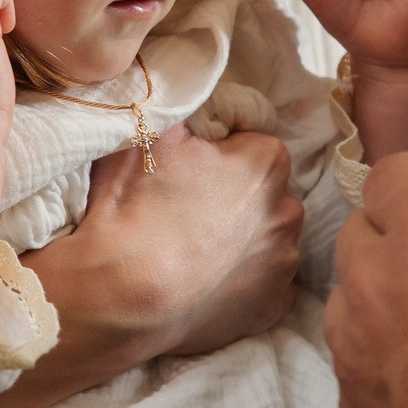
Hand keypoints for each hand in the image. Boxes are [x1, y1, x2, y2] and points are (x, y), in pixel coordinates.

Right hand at [81, 126, 304, 356]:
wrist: (118, 296)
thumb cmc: (133, 206)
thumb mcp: (153, 129)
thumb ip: (191, 104)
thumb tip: (205, 99)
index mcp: (267, 161)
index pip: (251, 144)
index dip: (217, 155)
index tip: (186, 171)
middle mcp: (288, 210)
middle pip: (263, 193)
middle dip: (235, 197)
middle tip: (186, 211)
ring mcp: (283, 264)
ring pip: (266, 239)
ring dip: (241, 240)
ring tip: (193, 251)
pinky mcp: (273, 309)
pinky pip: (265, 285)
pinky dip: (242, 282)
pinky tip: (206, 283)